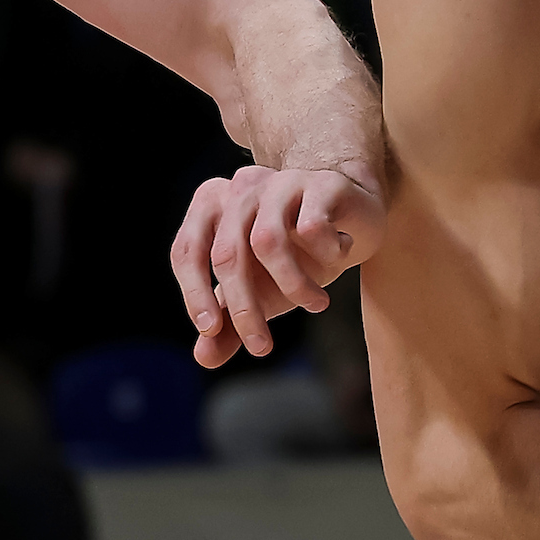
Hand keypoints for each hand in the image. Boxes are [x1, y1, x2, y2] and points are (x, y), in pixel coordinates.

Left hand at [170, 165, 384, 367]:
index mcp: (211, 206)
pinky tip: (339, 255)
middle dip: (244, 309)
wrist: (352, 219)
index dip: (194, 295)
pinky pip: (312, 227)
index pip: (187, 252)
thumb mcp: (259, 291)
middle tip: (262, 349)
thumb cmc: (295, 256)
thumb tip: (204, 357)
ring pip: (267, 241)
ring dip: (293, 285)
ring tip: (317, 306)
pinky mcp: (318, 182)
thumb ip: (229, 323)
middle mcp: (240, 188)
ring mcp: (279, 182)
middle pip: (227, 254)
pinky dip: (326, 253)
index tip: (210, 331)